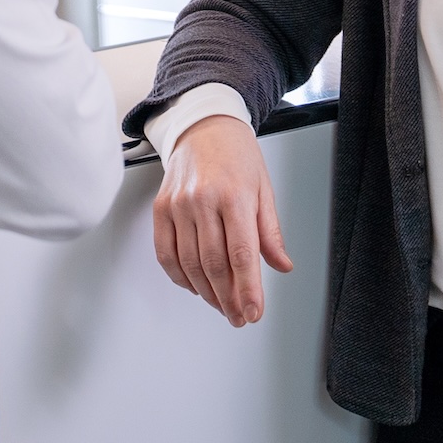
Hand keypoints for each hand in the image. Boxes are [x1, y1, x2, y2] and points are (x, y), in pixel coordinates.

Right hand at [152, 115, 292, 325]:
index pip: (242, 254)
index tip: (253, 312)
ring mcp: (179, 205)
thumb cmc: (237, 155)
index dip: (247, 289)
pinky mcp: (161, 208)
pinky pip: (166, 253)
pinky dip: (180, 276)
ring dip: (206, 292)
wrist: (203, 126)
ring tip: (221, 304)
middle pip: (214, 264)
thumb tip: (281, 265)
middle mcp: (203, 200)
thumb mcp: (264, 189)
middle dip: (228, 298)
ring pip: (190, 264)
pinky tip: (194, 285)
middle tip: (238, 316)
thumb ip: (271, 232)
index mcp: (235, 195)